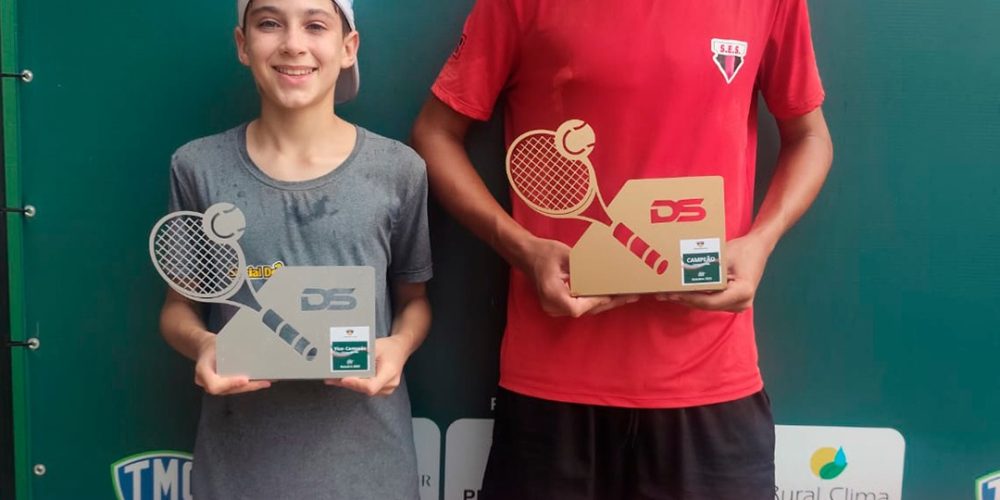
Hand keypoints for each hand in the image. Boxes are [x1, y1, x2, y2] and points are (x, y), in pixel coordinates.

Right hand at [194, 335, 270, 394]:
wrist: (205, 349)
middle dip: (246, 387)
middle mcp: (206, 382)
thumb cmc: (212, 345)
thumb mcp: (216, 343)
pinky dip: (248, 385)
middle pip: (227, 390)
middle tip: (262, 382)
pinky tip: (260, 382)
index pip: (214, 385)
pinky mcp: (222, 386)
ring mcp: (214, 386)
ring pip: (233, 390)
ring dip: (250, 387)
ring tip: (265, 382)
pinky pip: (235, 388)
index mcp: (202, 371)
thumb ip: (227, 349)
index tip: (245, 379)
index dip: (230, 384)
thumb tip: (248, 350)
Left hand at [326, 336, 408, 396]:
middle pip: (364, 388)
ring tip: (334, 378)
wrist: (400, 349)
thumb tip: (343, 360)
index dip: (356, 384)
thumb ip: (361, 356)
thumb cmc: (389, 347)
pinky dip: (355, 383)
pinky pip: (365, 389)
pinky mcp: (382, 390)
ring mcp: (386, 389)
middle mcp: (389, 384)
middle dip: (348, 382)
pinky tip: (344, 378)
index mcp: (389, 372)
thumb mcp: (375, 346)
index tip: (343, 379)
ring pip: (363, 390)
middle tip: (331, 377)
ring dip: (350, 384)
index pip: (371, 386)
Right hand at [524, 237, 638, 316]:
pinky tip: (613, 295)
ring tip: (628, 295)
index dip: (595, 302)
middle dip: (610, 302)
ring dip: (606, 303)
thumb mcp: (565, 255)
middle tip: (631, 295)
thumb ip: (583, 268)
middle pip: (585, 310)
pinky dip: (597, 301)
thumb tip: (606, 273)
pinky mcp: (561, 306)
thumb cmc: (545, 253)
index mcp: (551, 293)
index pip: (576, 308)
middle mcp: (552, 306)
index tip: (611, 293)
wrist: (528, 256)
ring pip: (586, 310)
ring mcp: (556, 309)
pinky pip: (582, 306)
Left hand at [657, 235, 771, 311]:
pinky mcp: (732, 302)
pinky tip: (679, 292)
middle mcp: (741, 303)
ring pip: (706, 305)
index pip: (709, 301)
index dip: (688, 298)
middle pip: (705, 305)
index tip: (671, 293)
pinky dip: (695, 296)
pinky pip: (710, 301)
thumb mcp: (723, 257)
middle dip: (683, 299)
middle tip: (661, 294)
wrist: (758, 247)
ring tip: (666, 293)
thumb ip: (706, 269)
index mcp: (742, 292)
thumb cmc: (743, 249)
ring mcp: (737, 305)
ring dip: (687, 299)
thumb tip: (681, 275)